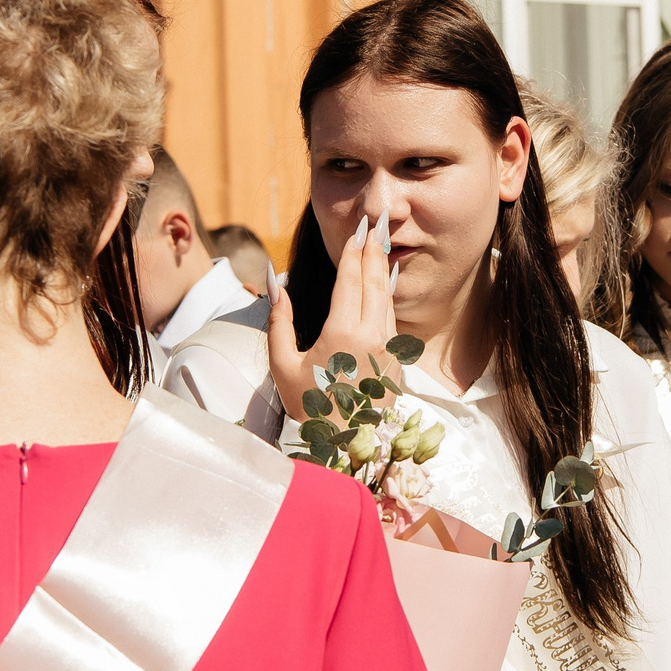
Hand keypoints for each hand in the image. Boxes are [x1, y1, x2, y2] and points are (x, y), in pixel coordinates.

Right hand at [267, 211, 400, 408]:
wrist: (343, 446)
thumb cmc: (308, 406)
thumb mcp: (283, 365)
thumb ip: (278, 321)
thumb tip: (274, 284)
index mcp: (343, 334)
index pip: (350, 281)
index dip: (353, 253)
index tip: (357, 230)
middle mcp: (372, 336)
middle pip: (375, 282)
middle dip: (374, 251)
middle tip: (376, 225)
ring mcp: (389, 349)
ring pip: (387, 299)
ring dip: (383, 270)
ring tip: (381, 246)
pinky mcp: (397, 362)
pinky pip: (393, 319)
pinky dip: (389, 295)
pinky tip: (387, 283)